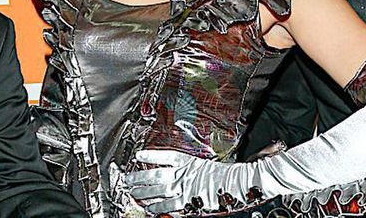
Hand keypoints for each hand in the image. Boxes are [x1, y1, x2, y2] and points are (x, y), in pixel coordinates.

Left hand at [123, 149, 241, 213]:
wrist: (237, 185)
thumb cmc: (225, 176)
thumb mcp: (206, 166)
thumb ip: (190, 168)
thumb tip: (176, 171)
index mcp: (189, 162)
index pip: (165, 156)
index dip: (150, 156)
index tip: (139, 155)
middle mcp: (183, 174)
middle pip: (155, 175)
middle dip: (139, 177)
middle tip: (128, 179)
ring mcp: (184, 189)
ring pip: (157, 192)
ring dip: (143, 193)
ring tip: (133, 193)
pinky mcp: (187, 203)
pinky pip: (167, 207)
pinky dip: (157, 208)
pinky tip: (149, 209)